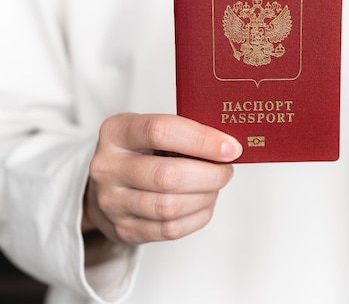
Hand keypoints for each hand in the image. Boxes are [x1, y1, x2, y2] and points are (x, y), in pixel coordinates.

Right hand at [83, 113, 241, 244]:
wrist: (107, 186)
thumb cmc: (140, 152)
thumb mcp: (151, 131)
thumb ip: (185, 133)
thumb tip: (228, 147)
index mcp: (116, 132)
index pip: (160, 131)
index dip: (201, 140)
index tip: (231, 148)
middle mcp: (108, 167)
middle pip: (167, 175)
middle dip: (209, 175)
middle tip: (226, 170)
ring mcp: (112, 202)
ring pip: (169, 206)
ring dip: (204, 197)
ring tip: (214, 186)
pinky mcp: (124, 229)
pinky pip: (170, 229)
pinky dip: (197, 216)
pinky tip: (203, 204)